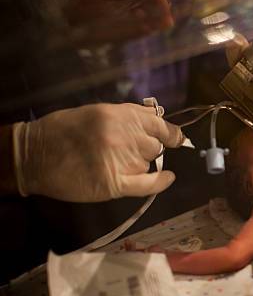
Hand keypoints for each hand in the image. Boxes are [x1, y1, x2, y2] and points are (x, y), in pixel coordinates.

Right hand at [13, 103, 184, 201]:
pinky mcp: (114, 183)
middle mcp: (124, 136)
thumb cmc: (64, 130)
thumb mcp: (98, 111)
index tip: (175, 138)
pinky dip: (159, 183)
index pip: (160, 125)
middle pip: (154, 147)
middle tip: (122, 151)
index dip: (170, 134)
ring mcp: (120, 160)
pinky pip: (147, 184)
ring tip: (112, 162)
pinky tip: (168, 179)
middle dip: (144, 149)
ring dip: (137, 164)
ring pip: (147, 164)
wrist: (34, 155)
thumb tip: (157, 119)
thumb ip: (129, 115)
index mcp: (121, 115)